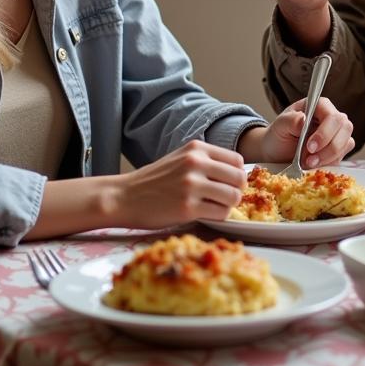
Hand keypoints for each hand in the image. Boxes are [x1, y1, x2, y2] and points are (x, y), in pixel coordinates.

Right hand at [113, 140, 246, 226]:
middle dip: (237, 191)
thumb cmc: (155, 180)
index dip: (238, 175)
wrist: (125, 196)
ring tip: (215, 206)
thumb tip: (238, 174)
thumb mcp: (180, 158)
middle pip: (239, 179)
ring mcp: (192, 185)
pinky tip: (205, 214)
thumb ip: (206, 161)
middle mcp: (196, 163)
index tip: (230, 183)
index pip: (237, 160)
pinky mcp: (187, 208)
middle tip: (226, 198)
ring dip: (228, 205)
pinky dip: (218, 216)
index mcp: (196, 149)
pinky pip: (220, 214)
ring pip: (233, 197)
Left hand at [238, 97, 354, 167]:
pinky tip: (314, 165)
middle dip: (329, 148)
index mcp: (320, 105)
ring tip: (308, 163)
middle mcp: (332, 117)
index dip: (324, 132)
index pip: (332, 116)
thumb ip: (291, 121)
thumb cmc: (279, 134)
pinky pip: (342, 156)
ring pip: (346, 143)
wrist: (277, 152)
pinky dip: (329, 163)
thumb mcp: (280, 125)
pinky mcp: (339, 149)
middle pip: (345, 128)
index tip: (310, 147)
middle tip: (309, 160)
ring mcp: (338, 133)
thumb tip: (303, 120)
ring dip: (328, 157)